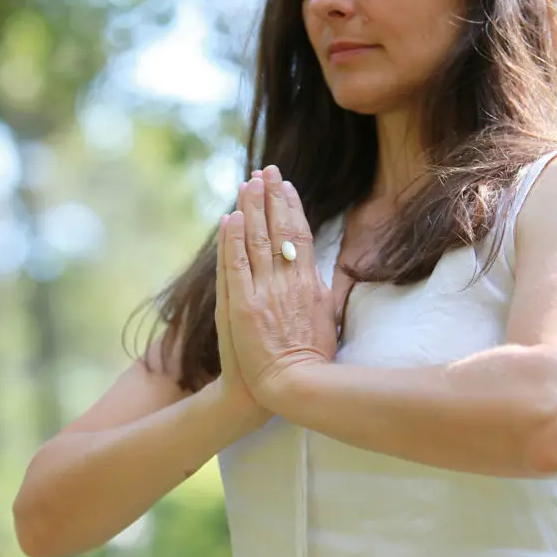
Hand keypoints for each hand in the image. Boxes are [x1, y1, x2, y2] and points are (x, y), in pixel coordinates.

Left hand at [222, 164, 337, 408]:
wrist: (292, 387)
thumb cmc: (312, 359)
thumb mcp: (327, 317)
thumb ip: (323, 289)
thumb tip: (321, 268)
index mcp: (310, 284)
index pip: (300, 235)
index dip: (291, 207)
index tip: (285, 185)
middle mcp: (288, 282)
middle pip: (279, 229)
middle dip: (271, 197)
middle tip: (265, 169)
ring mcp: (264, 293)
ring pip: (256, 241)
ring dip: (251, 209)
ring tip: (246, 183)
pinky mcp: (242, 306)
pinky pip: (236, 266)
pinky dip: (231, 241)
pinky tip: (229, 218)